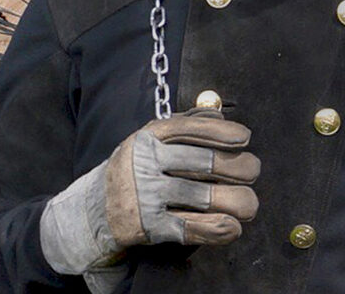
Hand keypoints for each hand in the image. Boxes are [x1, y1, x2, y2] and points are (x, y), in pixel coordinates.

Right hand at [40, 110, 259, 276]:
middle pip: (204, 163)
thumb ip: (186, 125)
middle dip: (239, 168)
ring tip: (250, 205)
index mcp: (149, 136)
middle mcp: (145, 163)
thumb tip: (222, 114)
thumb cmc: (136, 169)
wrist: (92, 210)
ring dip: (236, 201)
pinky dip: (216, 229)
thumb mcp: (152, 139)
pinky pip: (190, 228)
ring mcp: (145, 196)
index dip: (223, 133)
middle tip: (252, 171)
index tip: (245, 138)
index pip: (192, 129)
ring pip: (202, 197)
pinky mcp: (147, 227)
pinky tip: (233, 227)